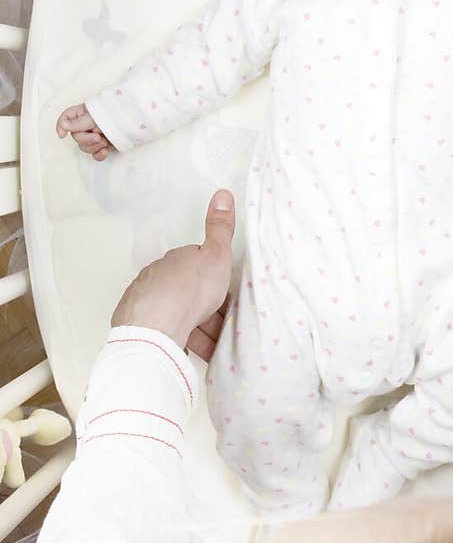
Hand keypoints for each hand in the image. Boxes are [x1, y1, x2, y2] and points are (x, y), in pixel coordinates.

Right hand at [57, 104, 113, 161]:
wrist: (134, 121)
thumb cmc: (115, 113)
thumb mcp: (95, 116)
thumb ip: (79, 122)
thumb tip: (63, 125)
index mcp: (82, 114)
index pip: (66, 118)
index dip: (61, 126)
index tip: (62, 135)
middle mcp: (86, 125)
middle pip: (76, 137)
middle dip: (86, 139)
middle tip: (98, 137)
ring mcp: (94, 136)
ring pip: (84, 147)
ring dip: (94, 146)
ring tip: (105, 141)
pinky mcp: (103, 145)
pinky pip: (95, 154)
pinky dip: (99, 154)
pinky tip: (104, 152)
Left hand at [110, 190, 235, 358]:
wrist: (156, 327)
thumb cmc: (189, 290)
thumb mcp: (215, 255)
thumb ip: (220, 227)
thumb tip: (222, 194)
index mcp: (175, 260)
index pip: (196, 266)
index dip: (214, 281)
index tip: (225, 296)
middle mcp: (156, 277)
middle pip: (185, 291)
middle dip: (203, 307)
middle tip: (222, 326)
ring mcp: (144, 302)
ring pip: (174, 313)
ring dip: (193, 327)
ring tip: (210, 345)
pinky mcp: (137, 326)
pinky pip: (162, 331)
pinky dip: (176, 338)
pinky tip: (188, 348)